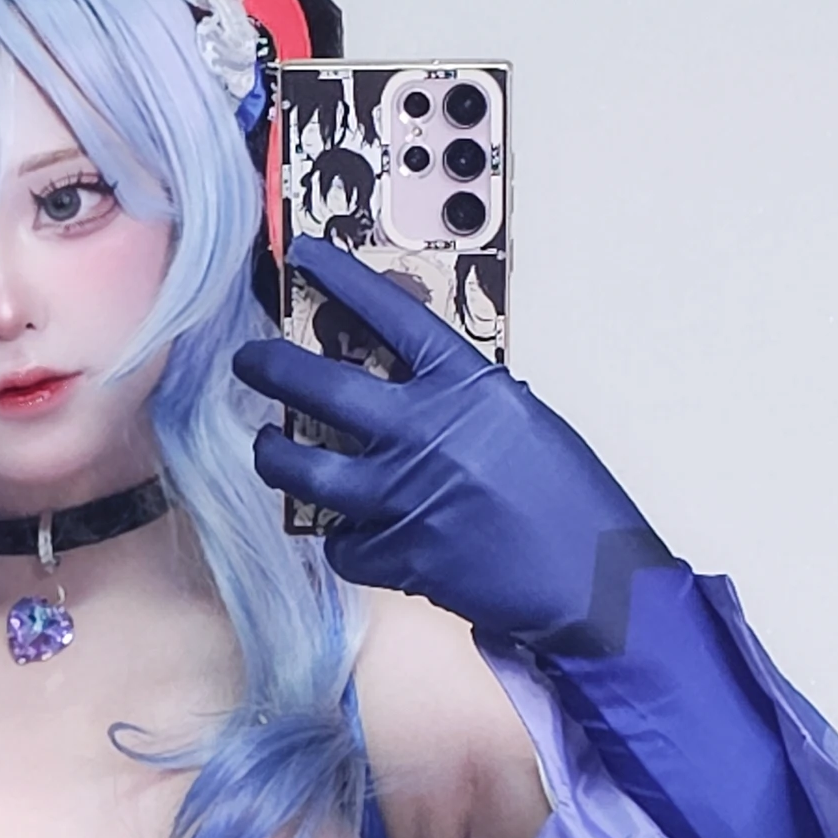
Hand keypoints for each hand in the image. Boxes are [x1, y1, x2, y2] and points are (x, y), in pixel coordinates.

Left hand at [232, 237, 669, 647]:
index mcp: (465, 388)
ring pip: (304, 471)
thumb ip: (464, 404)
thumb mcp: (524, 423)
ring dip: (274, 457)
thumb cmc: (571, 501)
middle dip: (270, 366)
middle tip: (248, 360)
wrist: (590, 583)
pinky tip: (352, 536)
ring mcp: (402, 496)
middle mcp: (424, 434)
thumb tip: (414, 395)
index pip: (389, 315)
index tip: (303, 254)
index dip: (340, 279)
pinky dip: (342, 540)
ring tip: (269, 449)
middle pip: (320, 387)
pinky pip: (340, 543)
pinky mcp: (395, 555)